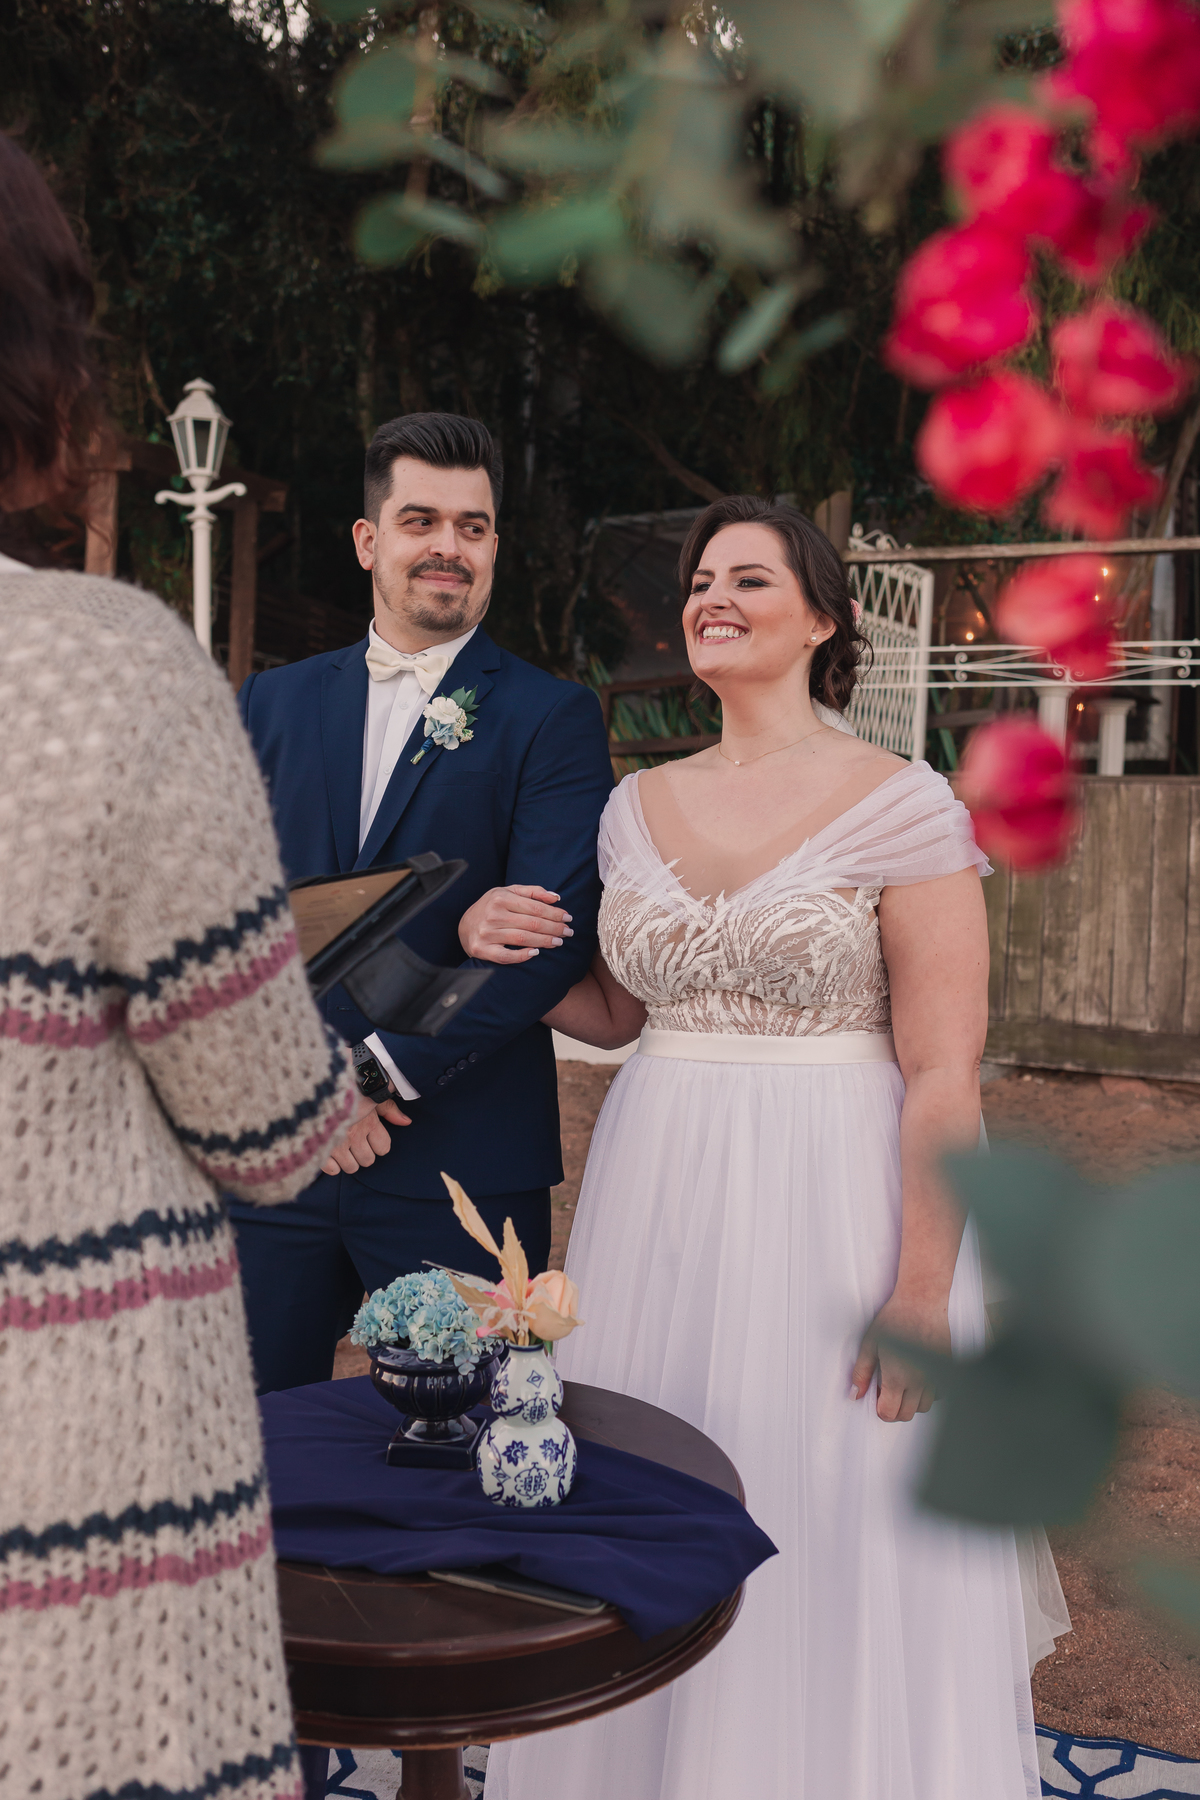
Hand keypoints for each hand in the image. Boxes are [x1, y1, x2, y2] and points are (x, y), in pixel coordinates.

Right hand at [322, 1094, 409, 1175]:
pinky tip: (330, 1152)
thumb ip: (389, 1109)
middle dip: (363, 1153)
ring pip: (351, 1167)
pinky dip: (332, 1164)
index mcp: (369, 1121)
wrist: (314, 1085)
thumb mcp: (370, 1093)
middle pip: (368, 1160)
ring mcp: (336, 1144)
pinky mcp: (320, 1149)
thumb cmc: (346, 1087)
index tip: (370, 1136)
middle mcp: (355, 1135)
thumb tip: (406, 1122)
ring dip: (348, 1160)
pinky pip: (333, 1170)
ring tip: (342, 1148)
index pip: (383, 1148)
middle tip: (354, 1142)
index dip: (378, 1144)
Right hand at [459, 884, 573, 963]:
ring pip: (522, 939)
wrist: (464, 925)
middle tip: (568, 932)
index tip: (568, 918)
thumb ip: (532, 892)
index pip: (535, 907)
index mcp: (500, 898)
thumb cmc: (491, 907)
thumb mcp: (508, 892)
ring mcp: (487, 933)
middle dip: (554, 928)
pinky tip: (536, 953)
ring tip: (558, 942)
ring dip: (544, 941)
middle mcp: (493, 915)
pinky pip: (506, 956)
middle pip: (531, 923)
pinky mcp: (482, 950)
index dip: (554, 913)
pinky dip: (522, 955)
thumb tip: (556, 898)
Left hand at [850, 1290, 950, 1422]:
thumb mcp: (869, 1343)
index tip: (876, 1397)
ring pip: (924, 1407)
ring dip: (911, 1402)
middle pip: (907, 1415)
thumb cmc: (895, 1318)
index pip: (889, 1414)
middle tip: (886, 1391)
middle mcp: (918, 1382)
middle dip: (894, 1409)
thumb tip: (856, 1394)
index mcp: (897, 1378)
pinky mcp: (945, 1368)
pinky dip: (928, 1393)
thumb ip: (861, 1372)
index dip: (880, 1409)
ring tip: (902, 1382)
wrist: (922, 1301)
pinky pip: (938, 1393)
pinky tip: (918, 1377)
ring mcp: (935, 1376)